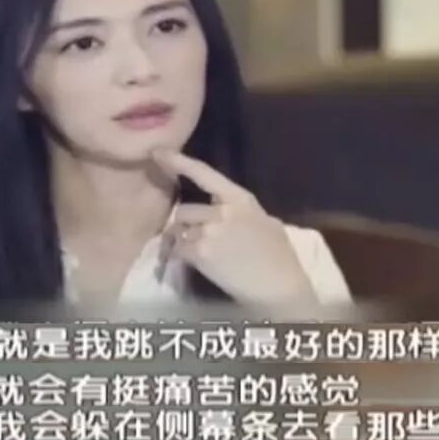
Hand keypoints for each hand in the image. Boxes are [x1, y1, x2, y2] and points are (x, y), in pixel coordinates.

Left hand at [152, 149, 318, 305]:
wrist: (279, 287)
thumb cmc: (280, 257)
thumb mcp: (267, 223)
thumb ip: (242, 214)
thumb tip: (227, 212)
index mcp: (240, 199)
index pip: (204, 174)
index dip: (179, 162)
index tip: (158, 153)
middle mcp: (222, 211)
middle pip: (184, 210)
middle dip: (185, 225)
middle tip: (193, 239)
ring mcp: (209, 232)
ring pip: (178, 231)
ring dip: (181, 241)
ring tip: (195, 253)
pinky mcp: (201, 254)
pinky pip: (178, 250)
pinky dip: (180, 256)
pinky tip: (193, 263)